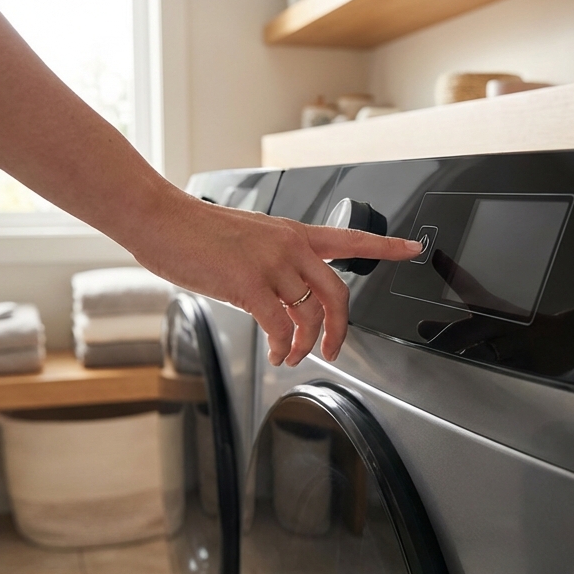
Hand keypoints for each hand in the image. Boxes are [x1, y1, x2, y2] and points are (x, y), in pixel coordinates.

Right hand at [131, 190, 420, 365]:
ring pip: (309, 315)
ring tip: (291, 354)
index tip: (414, 249)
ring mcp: (271, 263)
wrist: (160, 218)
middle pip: (338, 294)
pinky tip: (275, 352)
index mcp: (293, 233)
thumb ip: (273, 267)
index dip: (387, 247)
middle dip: (340, 330)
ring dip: (303, 345)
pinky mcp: (249, 282)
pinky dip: (282, 347)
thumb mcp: (248, 242)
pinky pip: (280, 326)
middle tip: (330, 350)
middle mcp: (290, 245)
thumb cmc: (195, 232)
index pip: (352, 238)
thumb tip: (283, 303)